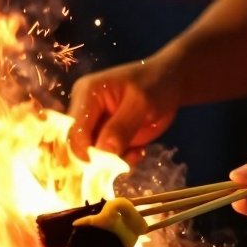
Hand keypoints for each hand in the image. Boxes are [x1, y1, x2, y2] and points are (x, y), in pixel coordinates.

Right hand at [67, 58, 182, 158]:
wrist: (171, 83)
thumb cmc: (155, 84)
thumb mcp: (141, 103)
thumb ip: (122, 127)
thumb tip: (104, 150)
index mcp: (87, 94)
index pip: (75, 130)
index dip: (86, 152)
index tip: (108, 163)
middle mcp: (85, 110)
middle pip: (79, 145)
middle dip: (101, 159)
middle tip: (126, 158)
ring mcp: (95, 124)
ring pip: (94, 154)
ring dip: (115, 161)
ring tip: (137, 152)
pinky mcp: (107, 136)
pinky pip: (107, 157)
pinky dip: (122, 159)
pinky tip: (138, 151)